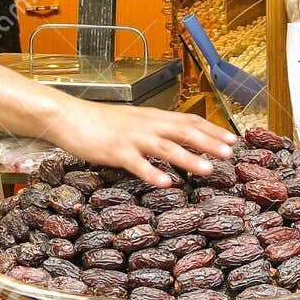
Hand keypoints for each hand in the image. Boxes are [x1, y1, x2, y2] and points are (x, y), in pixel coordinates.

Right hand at [57, 100, 235, 185]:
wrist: (68, 116)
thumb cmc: (97, 122)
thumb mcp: (131, 122)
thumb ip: (152, 129)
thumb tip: (173, 139)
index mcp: (151, 117)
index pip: (188, 120)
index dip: (211, 129)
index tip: (232, 138)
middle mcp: (146, 125)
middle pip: (184, 132)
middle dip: (209, 142)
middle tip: (230, 153)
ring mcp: (131, 138)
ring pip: (166, 147)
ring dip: (189, 158)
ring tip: (208, 169)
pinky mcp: (115, 151)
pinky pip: (137, 164)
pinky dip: (152, 173)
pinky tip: (166, 184)